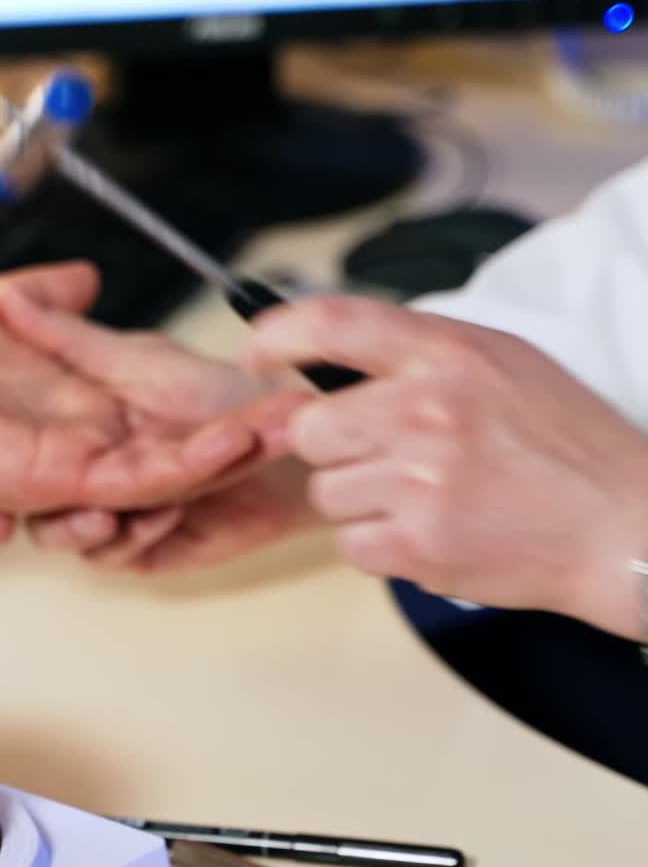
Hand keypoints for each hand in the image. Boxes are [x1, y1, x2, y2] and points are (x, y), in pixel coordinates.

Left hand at [0, 262, 268, 516]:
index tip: (282, 395)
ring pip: (176, 473)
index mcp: (85, 409)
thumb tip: (80, 277)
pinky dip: (186, 466)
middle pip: (186, 451)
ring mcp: (78, 464)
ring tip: (285, 434)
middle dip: (248, 441)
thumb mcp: (1, 311)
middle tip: (304, 423)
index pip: (171, 417)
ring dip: (234, 457)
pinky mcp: (61, 476)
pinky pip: (133, 480)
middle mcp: (89, 443)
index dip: (227, 411)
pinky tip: (233, 444)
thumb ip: (50, 302)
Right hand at [0, 286, 314, 567]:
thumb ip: (67, 338)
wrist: (296, 431)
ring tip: (141, 502)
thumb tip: (9, 301)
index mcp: (86, 431)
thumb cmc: (228, 389)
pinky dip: (138, 538)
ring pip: (76, 538)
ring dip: (100, 524)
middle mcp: (101, 475)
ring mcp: (128, 512)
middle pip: (42, 508)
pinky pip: (121, 558)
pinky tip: (168, 513)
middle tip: (61, 496)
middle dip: (48, 508)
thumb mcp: (135, 357)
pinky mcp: (158, 547)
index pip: (26, 455)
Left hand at [242, 295, 647, 636]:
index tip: (256, 354)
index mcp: (446, 353)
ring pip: (327, 491)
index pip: (331, 322)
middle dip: (333, 446)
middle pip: (311, 428)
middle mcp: (426, 410)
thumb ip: (415, 354)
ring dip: (361, 499)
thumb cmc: (562, 443)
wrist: (626, 525)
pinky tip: (430, 531)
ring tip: (424, 497)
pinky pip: (350, 543)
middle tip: (383, 455)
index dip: (276, 335)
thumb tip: (325, 357)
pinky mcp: (418, 543)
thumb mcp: (500, 363)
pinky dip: (380, 545)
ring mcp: (420, 480)